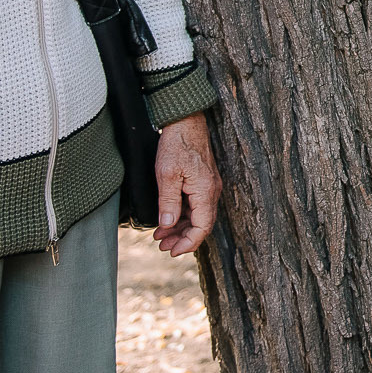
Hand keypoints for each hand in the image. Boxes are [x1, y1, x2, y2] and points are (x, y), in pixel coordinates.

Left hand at [153, 113, 220, 255]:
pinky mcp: (203, 181)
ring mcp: (208, 185)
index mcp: (205, 191)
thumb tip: (167, 225)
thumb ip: (168, 201)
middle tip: (162, 247)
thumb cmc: (176, 144)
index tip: (172, 251)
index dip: (188, 243)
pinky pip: (195, 205)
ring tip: (160, 236)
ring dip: (180, 228)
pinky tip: (168, 218)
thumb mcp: (167, 173)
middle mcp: (211, 190)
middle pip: (201, 224)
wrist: (185, 120)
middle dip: (182, 239)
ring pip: (198, 216)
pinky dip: (182, 216)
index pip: (202, 227)